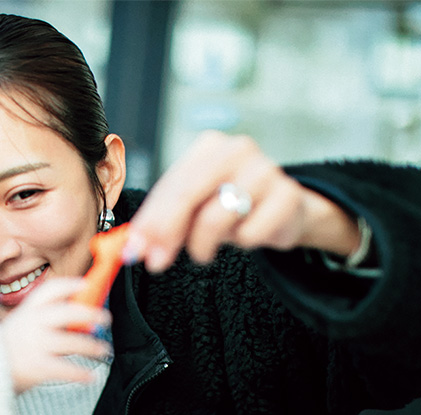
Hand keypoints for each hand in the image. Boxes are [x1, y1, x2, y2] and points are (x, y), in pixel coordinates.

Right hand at [0, 277, 110, 392]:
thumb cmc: (3, 348)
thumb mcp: (18, 325)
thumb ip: (42, 319)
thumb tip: (76, 317)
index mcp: (27, 310)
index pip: (51, 290)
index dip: (71, 285)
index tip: (86, 285)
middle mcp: (33, 324)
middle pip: (69, 312)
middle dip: (91, 314)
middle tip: (104, 318)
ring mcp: (36, 345)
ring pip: (74, 342)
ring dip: (93, 346)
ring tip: (102, 349)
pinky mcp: (38, 367)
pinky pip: (68, 369)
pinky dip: (82, 374)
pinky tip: (90, 376)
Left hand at [123, 131, 361, 272]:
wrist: (286, 209)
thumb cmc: (232, 205)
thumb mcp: (194, 208)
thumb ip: (163, 222)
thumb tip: (135, 247)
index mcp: (209, 146)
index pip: (171, 185)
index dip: (150, 220)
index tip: (134, 250)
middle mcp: (237, 150)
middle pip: (188, 194)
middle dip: (166, 233)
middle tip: (156, 262)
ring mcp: (265, 170)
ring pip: (215, 218)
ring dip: (202, 245)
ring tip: (204, 251)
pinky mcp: (287, 196)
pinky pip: (250, 233)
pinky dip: (242, 242)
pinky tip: (246, 235)